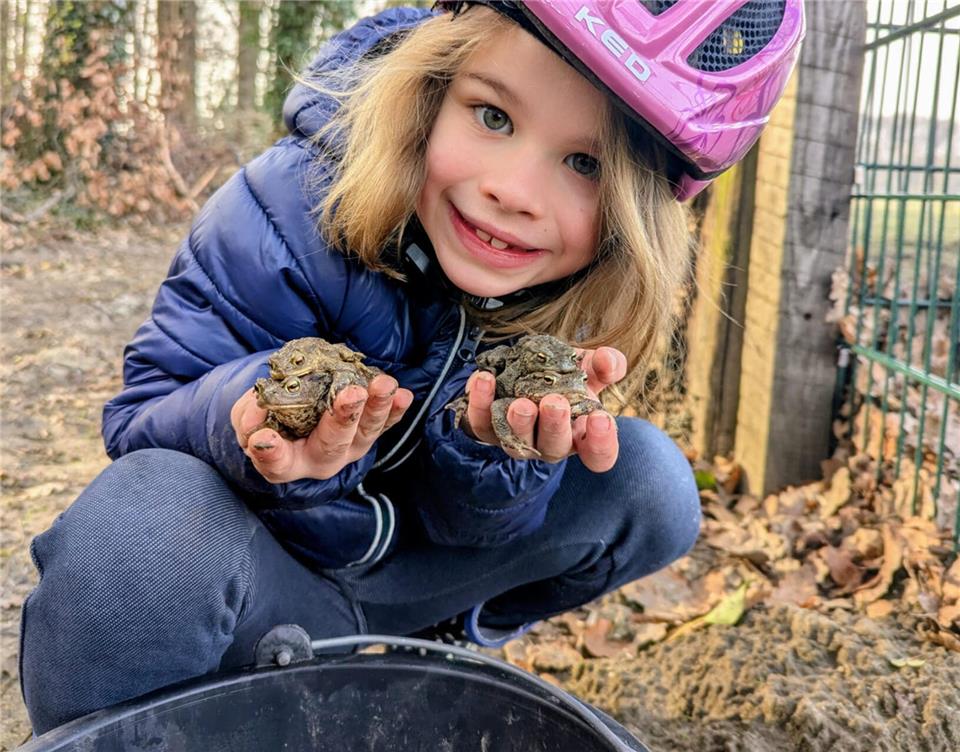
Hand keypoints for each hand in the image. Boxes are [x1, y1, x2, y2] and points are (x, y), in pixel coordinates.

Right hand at [231, 374, 413, 482]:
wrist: (291, 414)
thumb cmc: (265, 420)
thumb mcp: (247, 419)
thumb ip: (248, 419)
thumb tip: (256, 419)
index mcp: (287, 462)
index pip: (278, 462)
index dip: (271, 452)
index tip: (265, 437)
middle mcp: (322, 458)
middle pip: (334, 444)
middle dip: (343, 417)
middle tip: (351, 394)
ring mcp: (349, 445)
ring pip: (366, 431)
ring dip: (378, 408)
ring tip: (384, 386)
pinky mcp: (367, 429)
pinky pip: (385, 422)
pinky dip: (394, 410)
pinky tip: (403, 395)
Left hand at [460, 346, 626, 471]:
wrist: (527, 371)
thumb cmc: (567, 376)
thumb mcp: (590, 367)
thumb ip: (605, 364)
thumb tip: (608, 360)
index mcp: (582, 435)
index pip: (599, 455)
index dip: (602, 443)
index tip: (601, 419)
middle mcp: (551, 444)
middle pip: (555, 448)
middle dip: (554, 426)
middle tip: (554, 403)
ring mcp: (518, 440)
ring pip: (516, 443)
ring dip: (518, 423)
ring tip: (519, 402)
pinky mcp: (488, 430)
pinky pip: (481, 425)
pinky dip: (480, 403)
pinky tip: (484, 379)